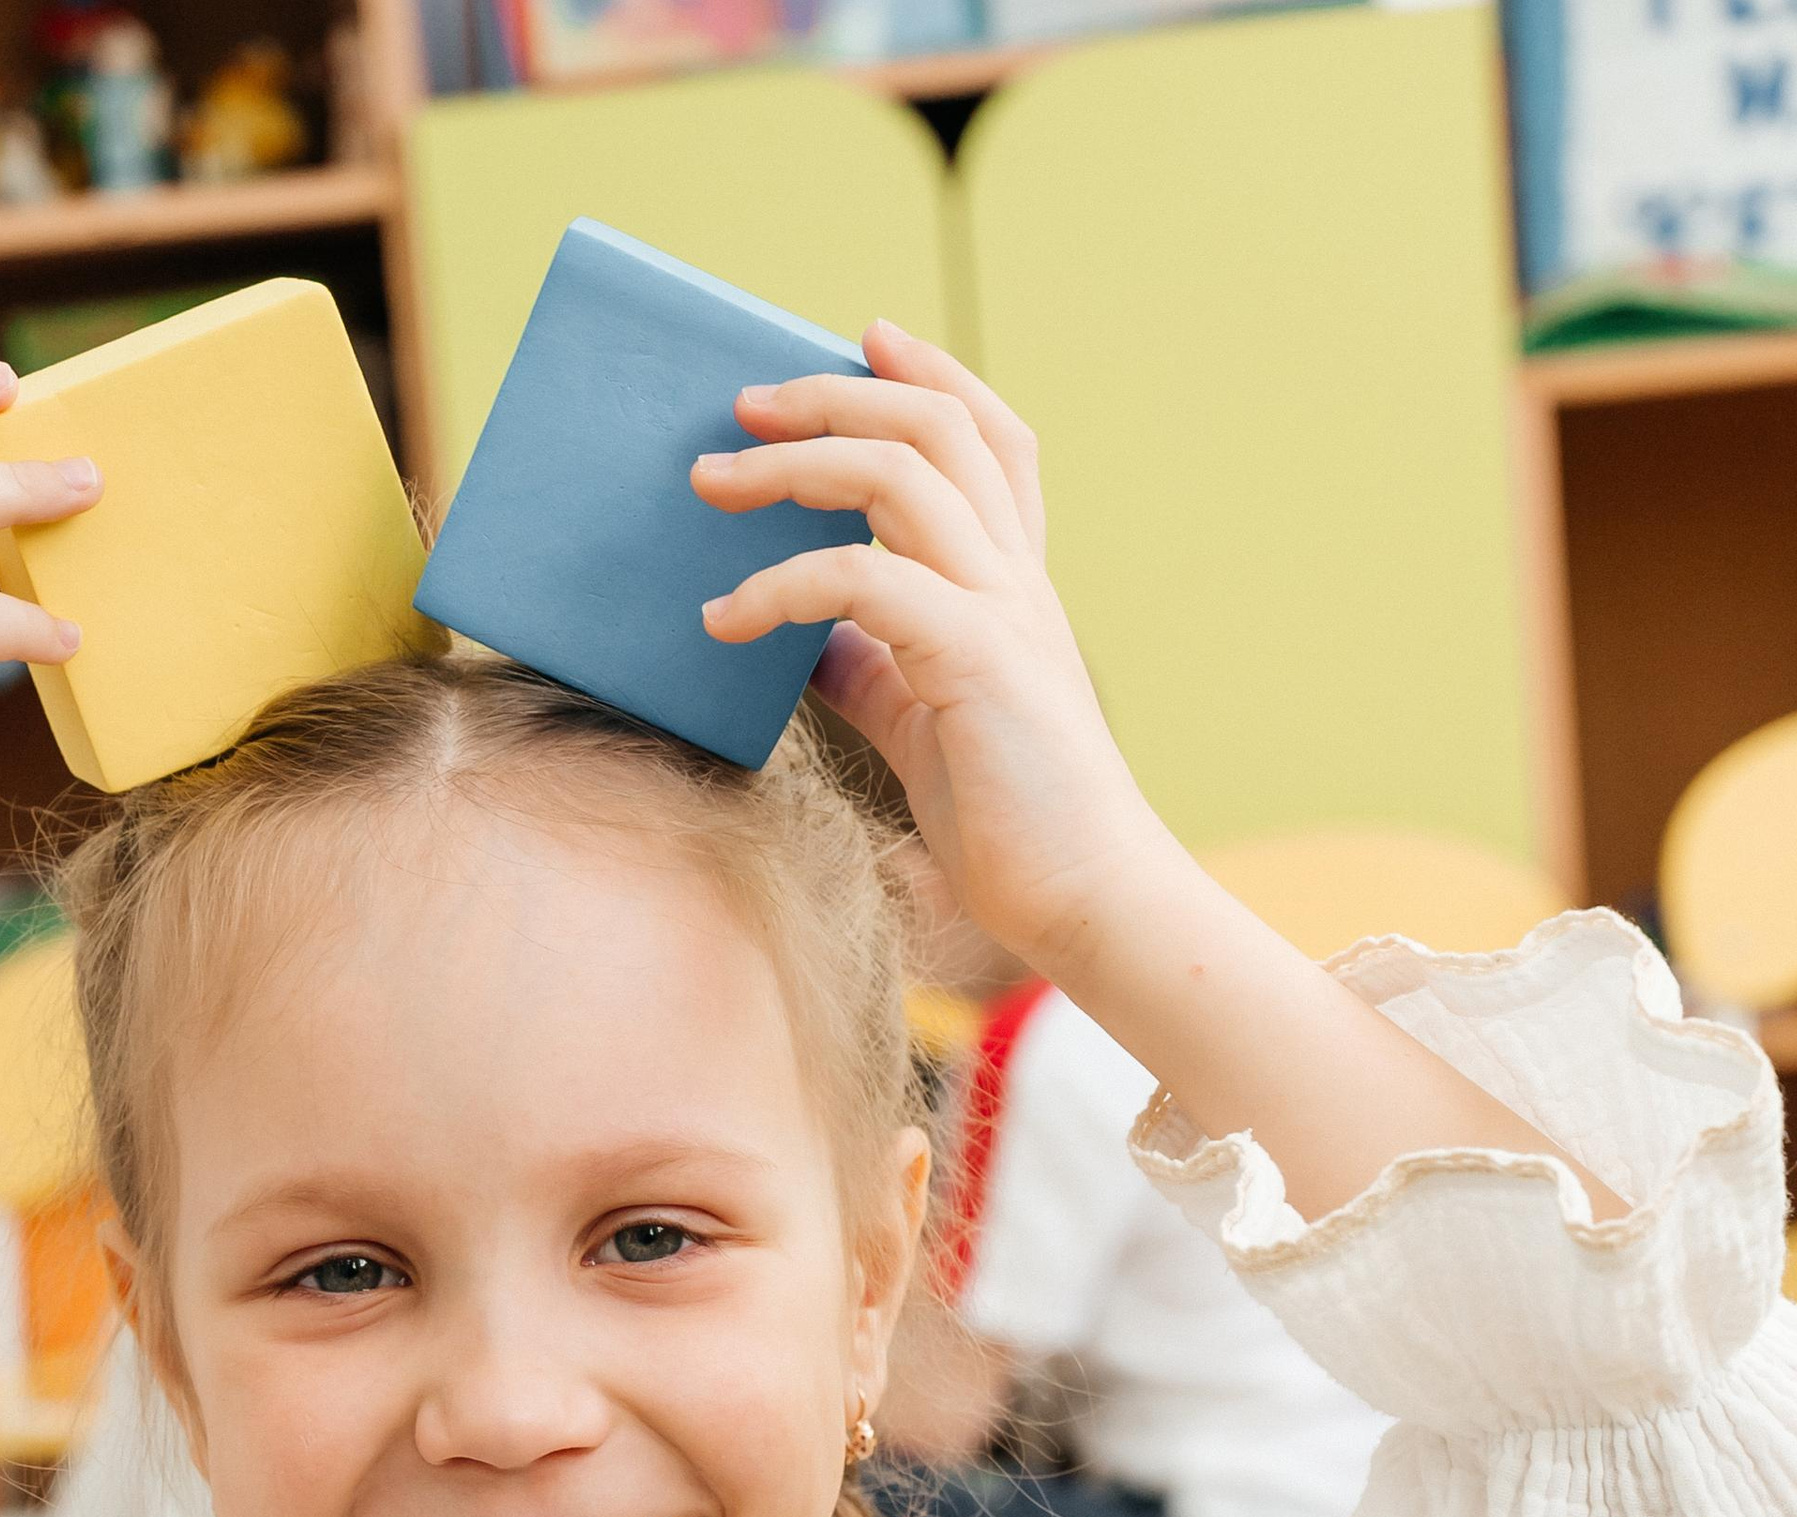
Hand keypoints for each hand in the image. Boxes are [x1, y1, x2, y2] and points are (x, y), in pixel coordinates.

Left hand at [692, 320, 1172, 982]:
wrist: (1086, 900)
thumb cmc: (1015, 825)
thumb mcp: (927, 725)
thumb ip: (876, 669)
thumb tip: (809, 643)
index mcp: (1014, 586)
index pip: (991, 440)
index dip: (931, 376)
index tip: (863, 338)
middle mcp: (1015, 579)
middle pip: (936, 430)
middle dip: (833, 397)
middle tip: (741, 404)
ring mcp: (1002, 611)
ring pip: (901, 475)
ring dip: (792, 464)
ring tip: (710, 484)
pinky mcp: (974, 661)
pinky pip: (862, 583)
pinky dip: (780, 586)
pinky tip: (723, 618)